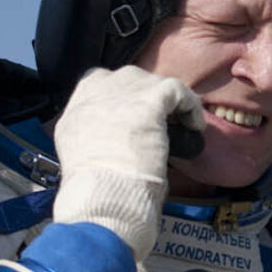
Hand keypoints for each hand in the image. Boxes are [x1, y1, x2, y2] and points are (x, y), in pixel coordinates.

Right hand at [52, 66, 202, 261]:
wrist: (103, 190)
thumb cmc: (95, 186)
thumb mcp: (81, 155)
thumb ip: (97, 138)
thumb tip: (118, 143)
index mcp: (77, 105)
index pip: (100, 88)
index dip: (122, 102)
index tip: (134, 120)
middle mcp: (97, 88)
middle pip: (128, 82)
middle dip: (145, 100)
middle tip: (160, 125)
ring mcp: (124, 88)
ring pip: (154, 84)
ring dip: (168, 103)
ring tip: (179, 127)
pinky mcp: (151, 95)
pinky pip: (178, 91)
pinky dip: (190, 108)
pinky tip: (194, 127)